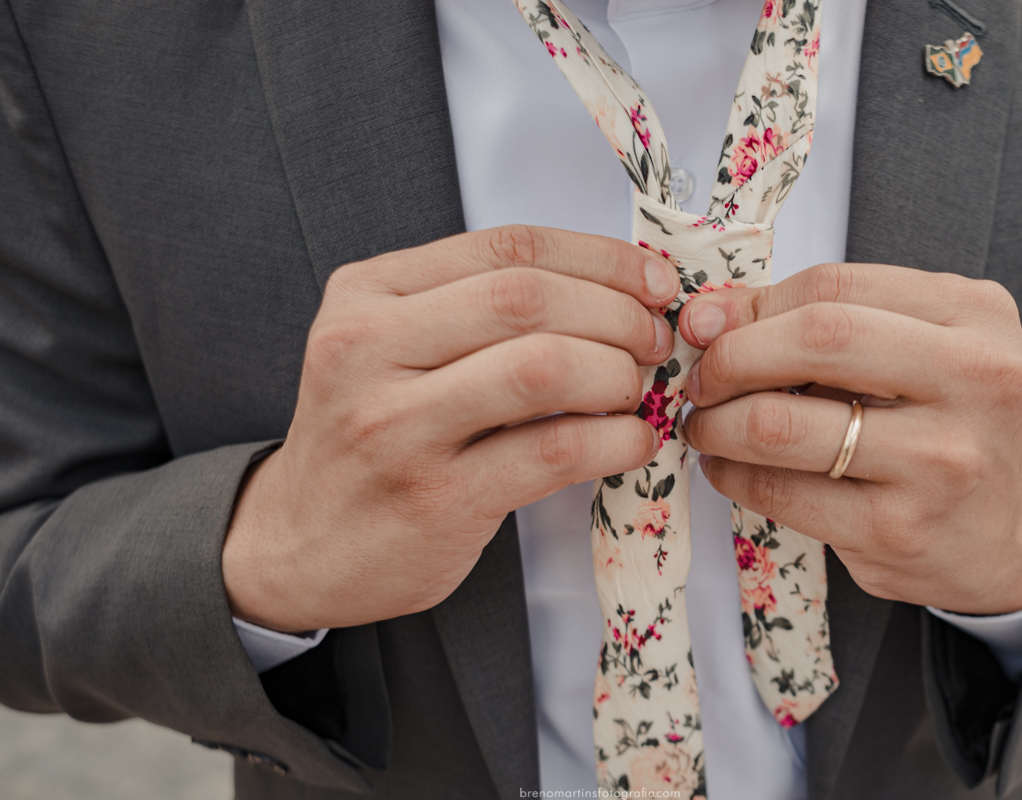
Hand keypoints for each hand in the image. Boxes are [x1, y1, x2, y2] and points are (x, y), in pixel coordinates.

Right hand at [223, 226, 679, 631]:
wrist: (297, 544)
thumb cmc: (366, 438)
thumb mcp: (388, 347)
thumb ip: (475, 309)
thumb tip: (614, 288)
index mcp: (367, 294)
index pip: (507, 246)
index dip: (599, 257)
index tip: (652, 282)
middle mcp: (369, 348)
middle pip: (527, 298)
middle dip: (617, 313)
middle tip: (653, 342)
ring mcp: (398, 426)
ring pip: (544, 367)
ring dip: (617, 374)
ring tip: (637, 392)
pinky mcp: (436, 497)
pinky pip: (553, 449)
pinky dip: (614, 439)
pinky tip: (630, 441)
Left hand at [677, 262, 1021, 614]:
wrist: (992, 538)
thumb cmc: (932, 427)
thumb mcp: (903, 351)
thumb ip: (815, 319)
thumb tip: (705, 316)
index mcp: (978, 316)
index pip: (835, 286)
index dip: (754, 306)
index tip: (712, 328)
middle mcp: (975, 379)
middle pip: (816, 339)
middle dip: (731, 357)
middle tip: (701, 380)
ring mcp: (940, 460)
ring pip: (782, 423)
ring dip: (717, 423)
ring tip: (705, 425)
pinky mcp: (898, 529)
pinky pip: (780, 490)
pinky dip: (732, 474)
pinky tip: (727, 467)